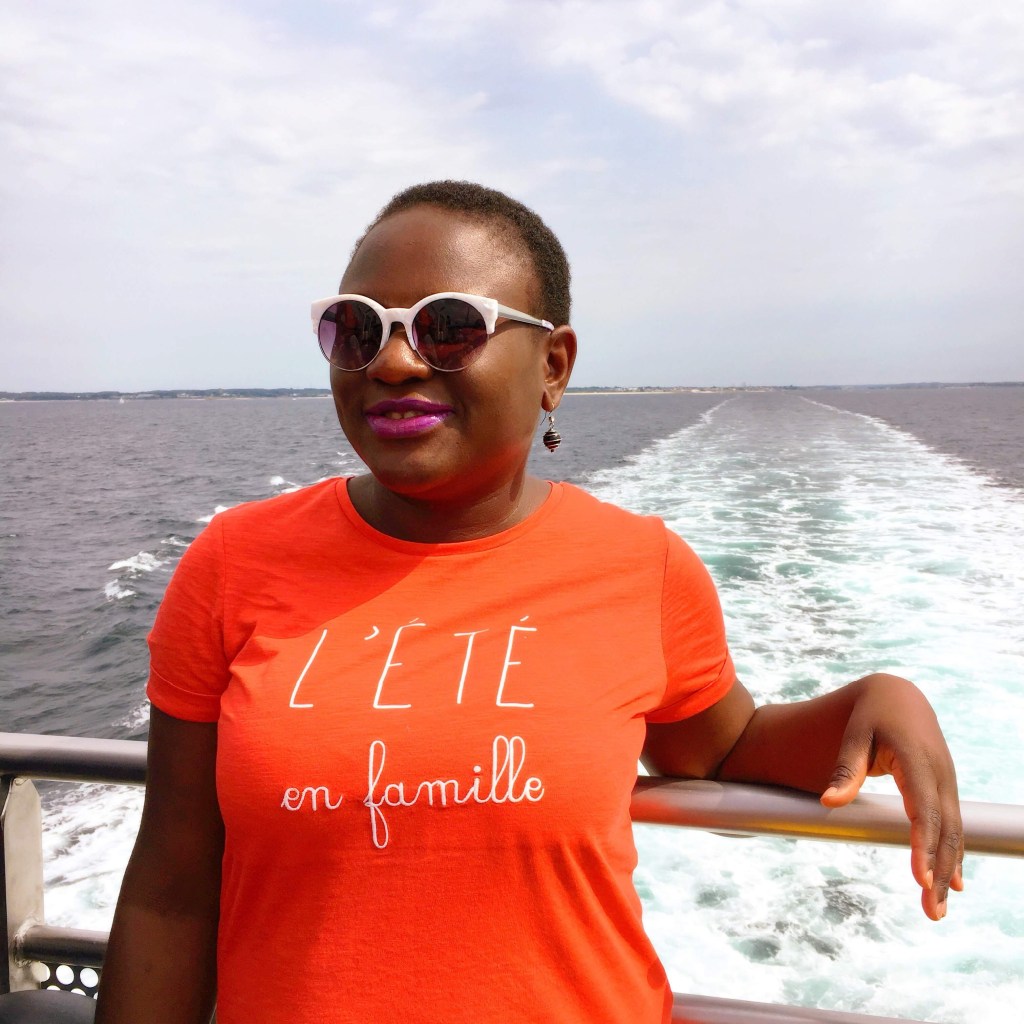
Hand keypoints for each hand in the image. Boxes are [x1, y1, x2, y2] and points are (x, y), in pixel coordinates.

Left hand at [819, 673, 963, 919]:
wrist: (897, 695)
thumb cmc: (870, 714)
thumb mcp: (854, 735)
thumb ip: (844, 768)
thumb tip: (829, 803)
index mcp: (918, 760)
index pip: (924, 810)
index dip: (924, 845)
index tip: (920, 878)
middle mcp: (940, 774)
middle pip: (945, 830)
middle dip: (939, 871)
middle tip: (931, 911)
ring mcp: (946, 781)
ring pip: (953, 832)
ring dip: (948, 871)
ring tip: (936, 908)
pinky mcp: (944, 788)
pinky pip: (952, 825)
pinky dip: (952, 854)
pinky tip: (953, 884)